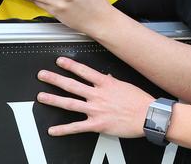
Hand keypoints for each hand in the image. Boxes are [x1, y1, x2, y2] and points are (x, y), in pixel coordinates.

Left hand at [37, 56, 153, 137]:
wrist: (148, 115)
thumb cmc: (139, 101)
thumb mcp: (124, 84)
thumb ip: (111, 81)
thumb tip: (104, 77)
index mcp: (105, 83)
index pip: (83, 71)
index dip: (70, 65)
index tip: (59, 61)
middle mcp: (98, 95)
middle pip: (72, 85)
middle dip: (55, 79)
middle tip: (42, 75)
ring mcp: (96, 110)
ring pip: (70, 103)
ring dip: (54, 100)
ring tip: (42, 96)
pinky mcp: (97, 125)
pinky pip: (77, 127)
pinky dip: (63, 129)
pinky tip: (53, 130)